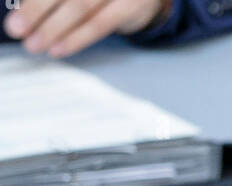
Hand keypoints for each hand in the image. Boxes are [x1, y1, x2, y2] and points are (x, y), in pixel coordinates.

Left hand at [3, 0, 171, 57]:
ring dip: (53, 28)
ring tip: (34, 44)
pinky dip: (77, 38)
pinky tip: (58, 49)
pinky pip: (99, 24)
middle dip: (36, 10)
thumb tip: (26, 6)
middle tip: (16, 29)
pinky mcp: (130, 5)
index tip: (16, 12)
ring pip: (80, 7)